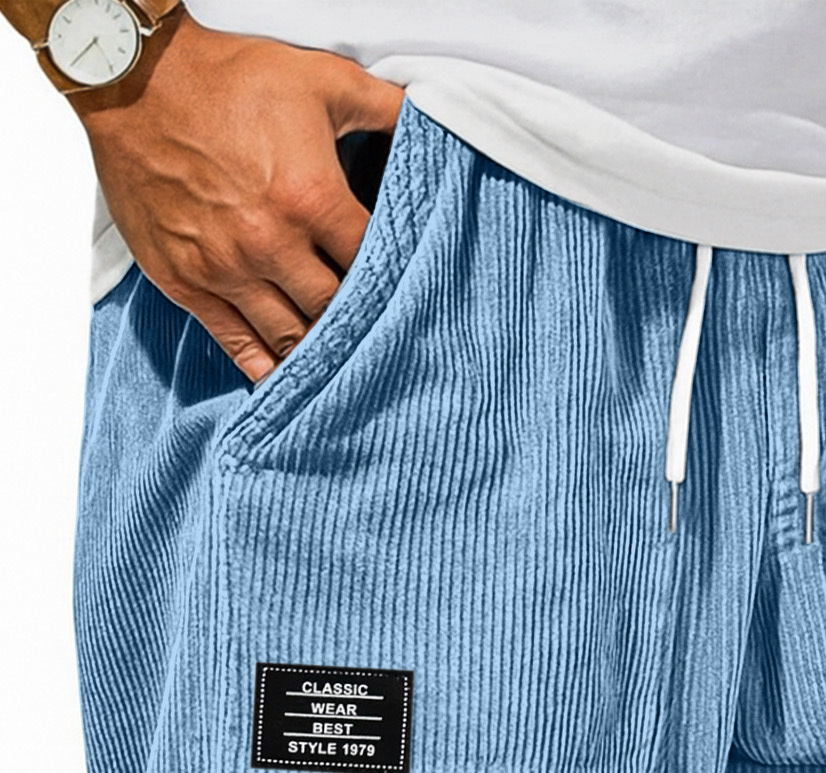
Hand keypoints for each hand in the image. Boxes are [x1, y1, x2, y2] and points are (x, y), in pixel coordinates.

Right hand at [73, 11, 404, 381]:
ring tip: (340, 362)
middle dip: (357, 322)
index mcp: (311, 198)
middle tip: (377, 335)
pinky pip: (236, 344)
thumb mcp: (320, 79)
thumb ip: (383, 106)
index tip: (406, 292)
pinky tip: (287, 381)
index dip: (394, 280)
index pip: (372, 264)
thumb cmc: (228, 77)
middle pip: (334, 310)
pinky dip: (265, 369)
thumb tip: (429, 120)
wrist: (135, 81)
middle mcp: (271, 243)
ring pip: (290, 337)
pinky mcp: (186, 283)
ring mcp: (226, 269)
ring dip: (318, 352)